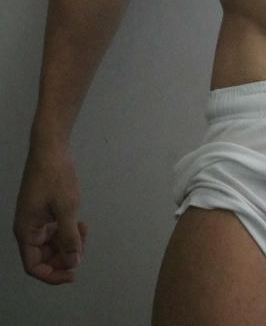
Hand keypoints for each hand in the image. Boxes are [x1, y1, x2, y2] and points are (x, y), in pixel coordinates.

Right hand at [14, 144, 87, 284]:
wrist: (50, 146)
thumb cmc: (56, 175)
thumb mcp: (66, 207)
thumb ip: (69, 237)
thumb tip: (73, 261)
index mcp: (27, 231)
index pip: (34, 266)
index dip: (53, 274)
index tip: (73, 273)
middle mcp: (28, 228)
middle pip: (44, 257)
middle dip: (64, 256)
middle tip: (83, 247)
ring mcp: (36, 218)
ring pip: (52, 243)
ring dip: (68, 243)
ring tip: (84, 232)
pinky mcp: (44, 210)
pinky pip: (54, 230)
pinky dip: (68, 230)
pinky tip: (81, 224)